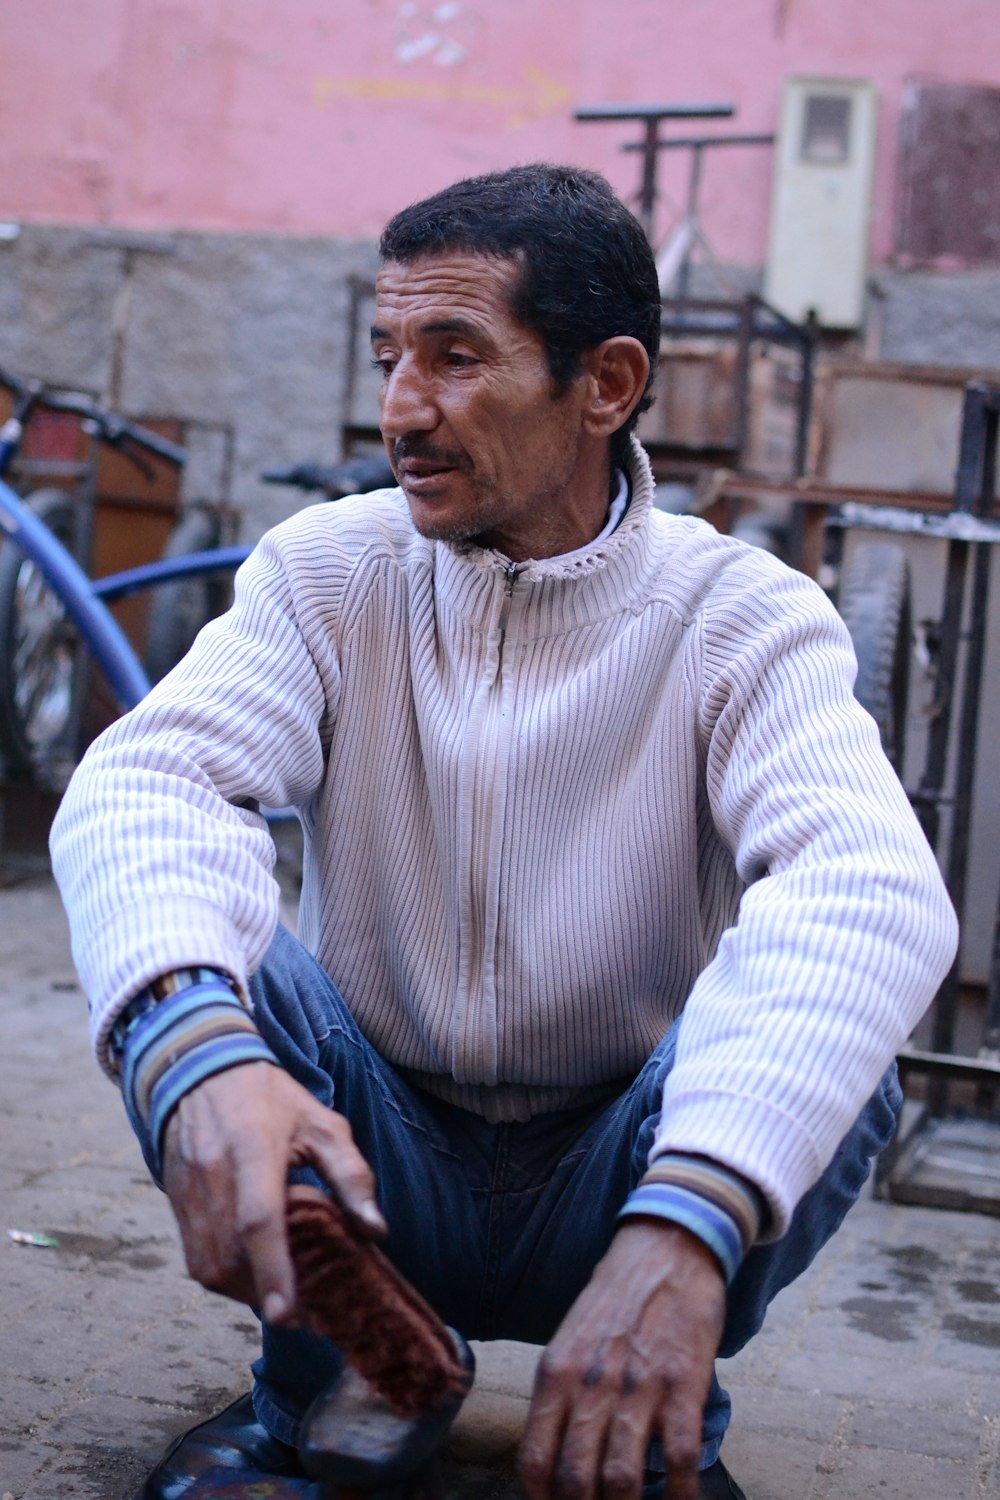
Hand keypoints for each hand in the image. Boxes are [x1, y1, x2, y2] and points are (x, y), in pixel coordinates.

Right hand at [161, 1060, 385, 1324]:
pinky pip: (194, 1256)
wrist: (203, 1068)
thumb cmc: (272, 1098)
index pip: (259, 1220)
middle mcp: (213, 1173)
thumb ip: (352, 1176)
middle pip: (230, 1254)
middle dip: (264, 1294)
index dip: (272, 1271)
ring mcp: (188, 1189)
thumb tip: (375, 1231)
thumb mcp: (323, 1123)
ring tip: (280, 1298)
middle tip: (304, 1314)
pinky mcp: (175, 1201)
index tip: (289, 1315)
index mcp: (254, 1147)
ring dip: (243, 1292)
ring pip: (208, 1264)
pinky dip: (222, 1278)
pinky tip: (251, 1277)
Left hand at [518, 1220, 725, 1499]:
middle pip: (576, 1480)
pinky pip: (679, 1459)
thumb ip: (561, 1395)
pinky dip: (679, 1494)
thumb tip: (557, 1459)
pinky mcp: (683, 1385)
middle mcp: (592, 1384)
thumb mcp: (569, 1339)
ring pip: (623, 1479)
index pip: (535, 1460)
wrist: (666, 1250)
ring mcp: (639, 1387)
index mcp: (556, 1373)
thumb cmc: (615, 1300)